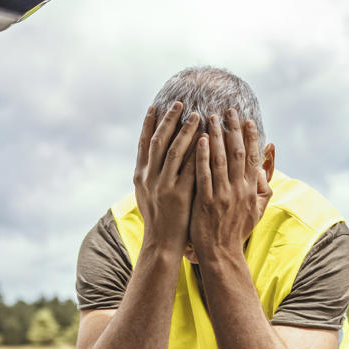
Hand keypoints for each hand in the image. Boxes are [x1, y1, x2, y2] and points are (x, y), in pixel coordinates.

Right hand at [133, 102, 200, 252]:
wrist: (161, 244)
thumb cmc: (159, 220)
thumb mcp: (146, 195)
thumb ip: (149, 175)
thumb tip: (153, 156)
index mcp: (140, 176)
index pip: (143, 143)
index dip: (149, 123)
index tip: (156, 106)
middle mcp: (149, 178)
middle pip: (158, 141)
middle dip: (169, 120)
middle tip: (180, 103)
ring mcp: (163, 186)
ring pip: (174, 151)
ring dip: (185, 131)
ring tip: (197, 115)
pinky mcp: (179, 195)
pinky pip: (191, 169)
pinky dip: (198, 152)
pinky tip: (207, 140)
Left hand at [191, 109, 270, 260]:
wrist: (221, 253)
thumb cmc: (237, 230)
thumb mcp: (257, 210)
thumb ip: (263, 188)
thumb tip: (265, 167)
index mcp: (251, 190)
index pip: (253, 158)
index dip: (250, 137)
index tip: (246, 120)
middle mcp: (239, 190)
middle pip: (237, 153)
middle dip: (233, 130)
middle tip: (227, 110)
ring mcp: (222, 195)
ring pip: (220, 160)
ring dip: (216, 136)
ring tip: (210, 118)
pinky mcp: (206, 202)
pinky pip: (204, 175)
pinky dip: (202, 156)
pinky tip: (198, 140)